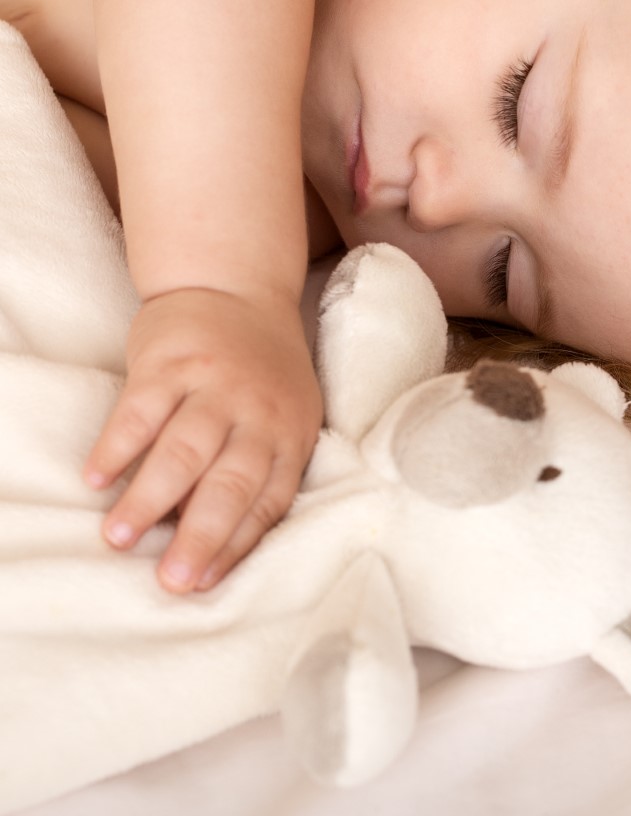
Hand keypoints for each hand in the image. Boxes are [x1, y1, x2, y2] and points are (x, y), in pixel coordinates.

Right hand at [84, 288, 322, 593]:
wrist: (238, 289)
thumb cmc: (261, 372)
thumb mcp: (283, 415)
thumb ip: (259, 469)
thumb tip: (212, 543)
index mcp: (292, 432)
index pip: (270, 500)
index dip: (237, 545)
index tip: (203, 584)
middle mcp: (259, 411)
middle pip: (232, 481)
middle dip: (201, 535)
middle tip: (170, 581)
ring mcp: (216, 383)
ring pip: (184, 449)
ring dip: (150, 498)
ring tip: (118, 539)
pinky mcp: (173, 360)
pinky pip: (141, 409)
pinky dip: (117, 446)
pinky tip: (97, 479)